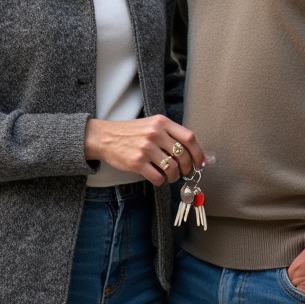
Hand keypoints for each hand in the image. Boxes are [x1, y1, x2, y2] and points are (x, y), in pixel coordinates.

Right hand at [84, 116, 204, 185]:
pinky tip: (158, 178)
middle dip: (187, 168)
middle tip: (183, 171)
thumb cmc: (131, 132)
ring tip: (169, 175)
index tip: (199, 162)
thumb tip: (200, 156)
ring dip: (174, 177)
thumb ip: (172, 136)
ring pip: (172, 169)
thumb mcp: (152, 126)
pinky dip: (161, 181)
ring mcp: (146, 148)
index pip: (189, 138)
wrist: (104, 137)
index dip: (198, 153)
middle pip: (183, 155)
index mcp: (161, 122)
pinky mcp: (137, 162)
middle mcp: (155, 133)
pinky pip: (158, 178)